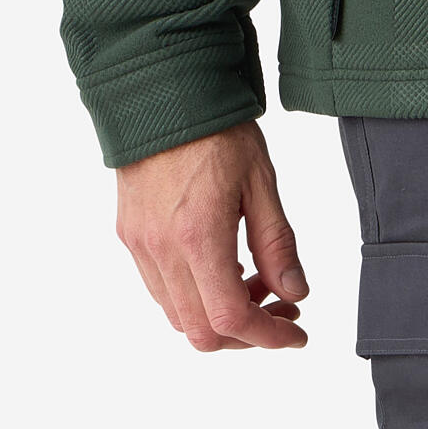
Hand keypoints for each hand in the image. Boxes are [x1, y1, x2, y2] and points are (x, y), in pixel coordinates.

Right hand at [112, 120, 309, 352]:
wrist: (160, 92)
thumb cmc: (215, 129)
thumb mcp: (261, 182)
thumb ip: (278, 244)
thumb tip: (295, 292)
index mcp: (197, 236)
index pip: (231, 318)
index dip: (268, 336)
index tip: (296, 333)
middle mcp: (161, 249)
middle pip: (201, 331)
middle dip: (246, 335)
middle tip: (282, 310)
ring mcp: (140, 245)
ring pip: (178, 316)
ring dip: (220, 317)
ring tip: (256, 285)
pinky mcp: (130, 236)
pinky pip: (161, 289)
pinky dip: (195, 297)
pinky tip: (224, 269)